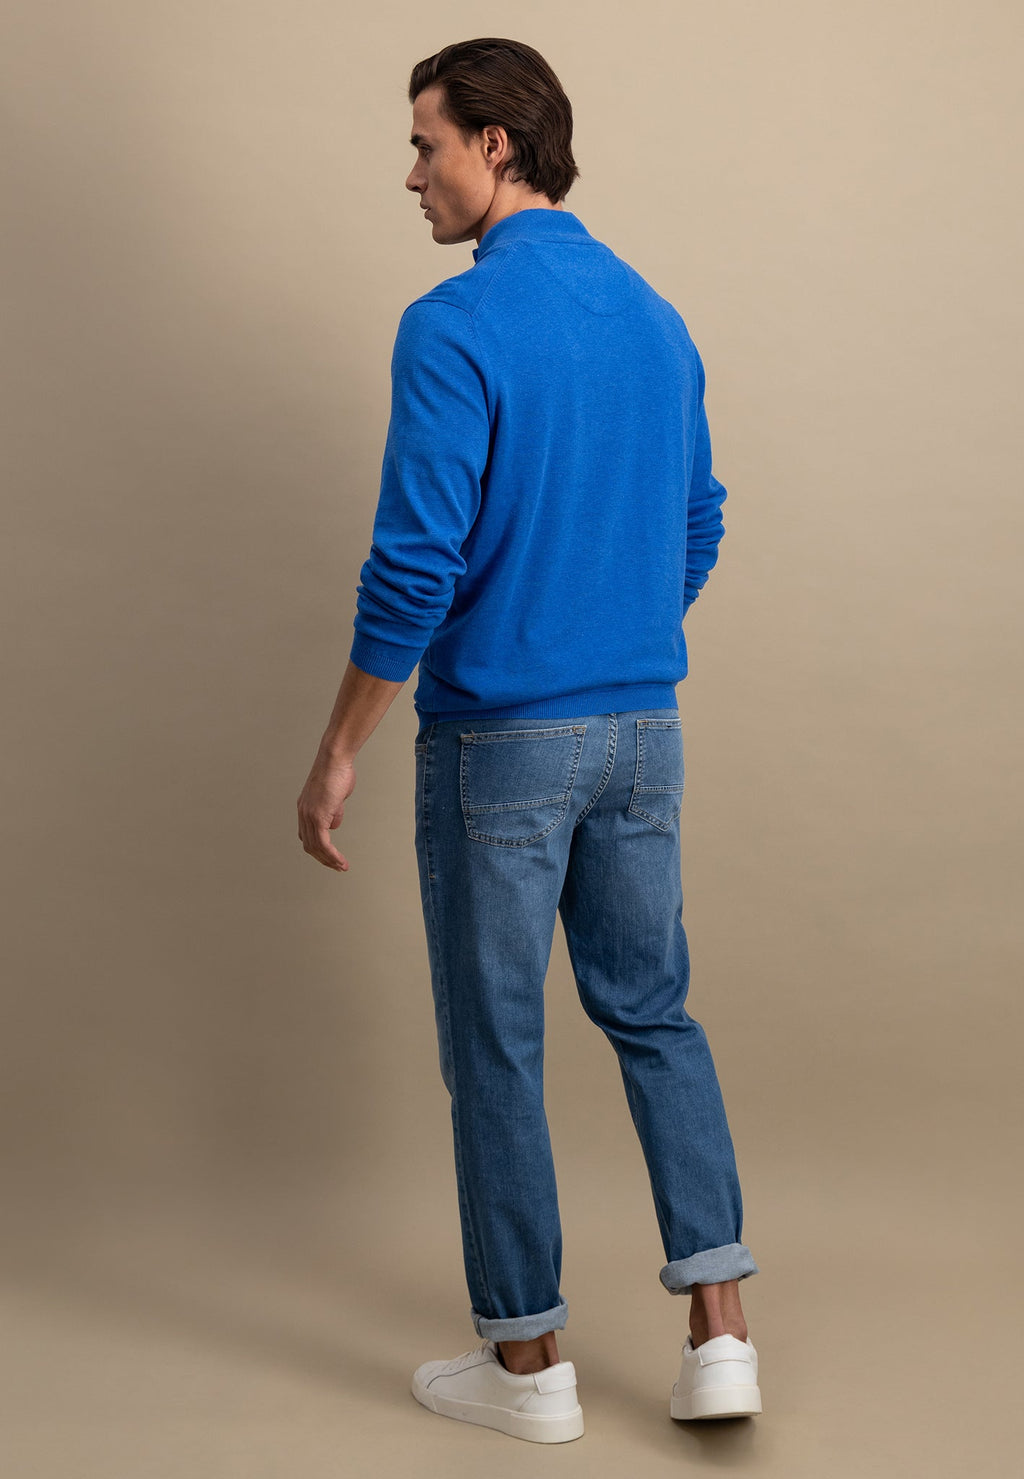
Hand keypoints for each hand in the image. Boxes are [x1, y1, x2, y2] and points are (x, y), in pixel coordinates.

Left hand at [297, 750, 356, 871]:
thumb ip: (333, 811)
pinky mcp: (317, 816)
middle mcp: (303, 813)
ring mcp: (308, 815)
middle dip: (323, 859)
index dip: (318, 848)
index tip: (330, 856)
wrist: (334, 759)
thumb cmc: (338, 772)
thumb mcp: (335, 796)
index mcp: (305, 808)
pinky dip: (331, 855)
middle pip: (309, 845)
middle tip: (337, 866)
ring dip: (329, 860)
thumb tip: (333, 825)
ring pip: (315, 847)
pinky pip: (323, 843)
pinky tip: (339, 861)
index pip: (307, 835)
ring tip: (341, 867)